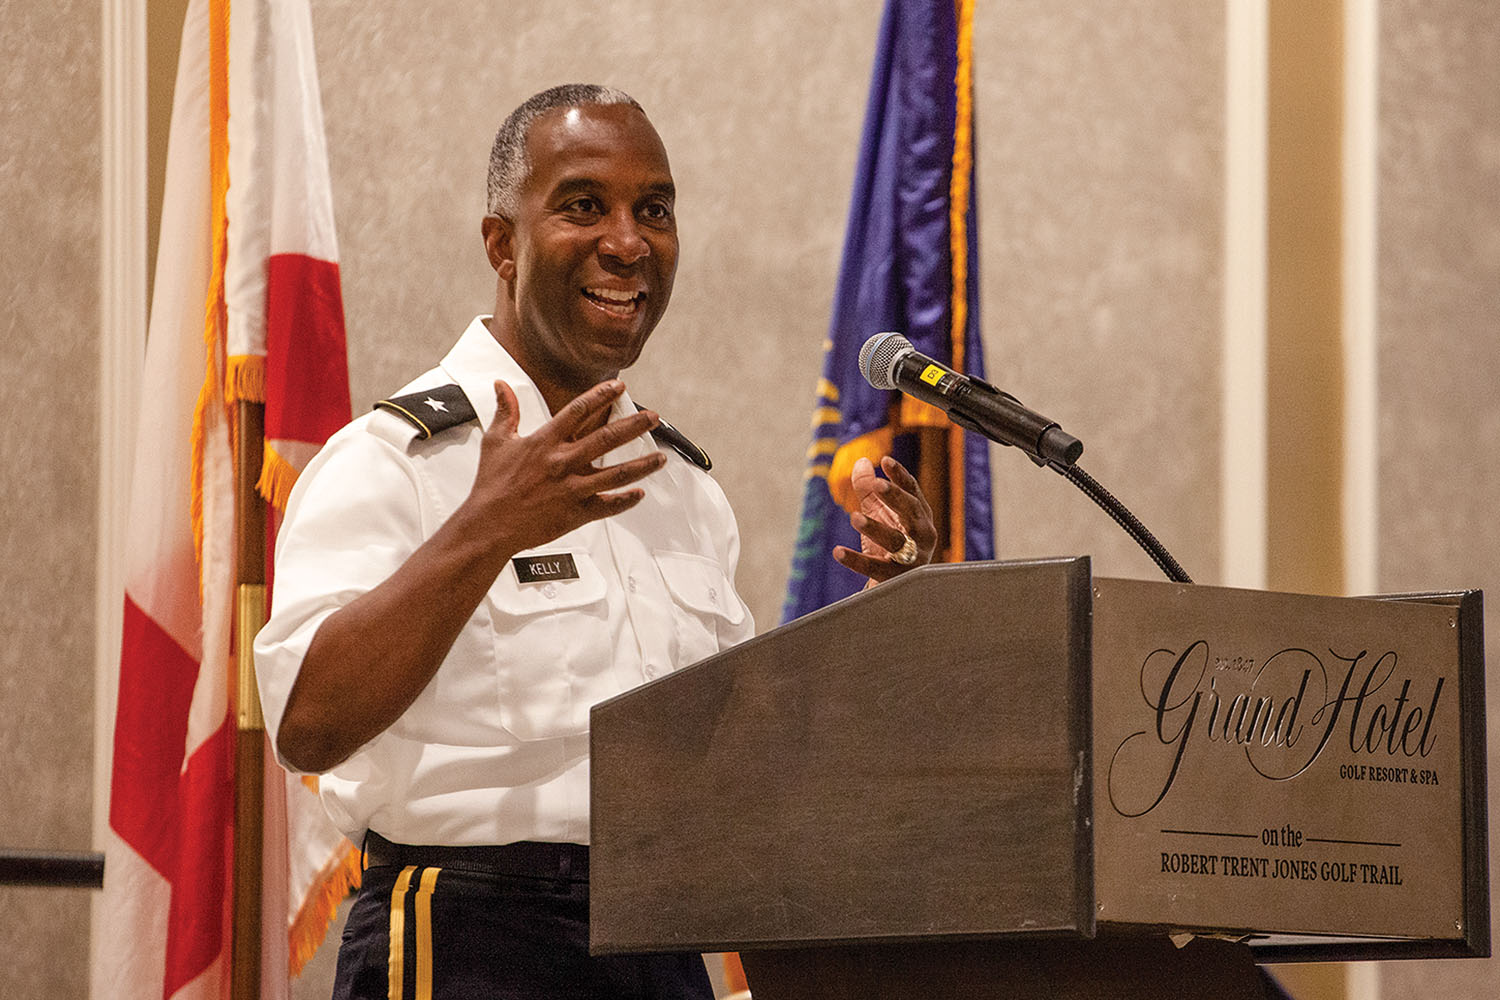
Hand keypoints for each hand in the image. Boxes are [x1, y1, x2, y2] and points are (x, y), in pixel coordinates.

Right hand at [466, 379, 665, 555]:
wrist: (489, 525)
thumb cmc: (491, 485)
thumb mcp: (496, 442)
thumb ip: (505, 411)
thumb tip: (501, 386)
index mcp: (545, 442)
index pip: (579, 410)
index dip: (601, 395)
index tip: (619, 387)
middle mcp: (563, 463)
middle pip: (607, 438)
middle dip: (634, 426)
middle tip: (653, 418)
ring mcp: (572, 489)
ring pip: (616, 474)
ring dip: (642, 465)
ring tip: (660, 457)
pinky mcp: (575, 513)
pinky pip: (607, 506)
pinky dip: (626, 501)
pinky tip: (640, 494)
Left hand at [831, 455, 937, 583]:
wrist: (896, 586)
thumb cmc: (889, 543)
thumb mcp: (878, 512)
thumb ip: (868, 488)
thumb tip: (861, 462)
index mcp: (920, 515)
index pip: (912, 491)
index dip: (900, 476)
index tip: (886, 461)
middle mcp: (922, 534)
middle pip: (911, 512)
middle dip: (895, 497)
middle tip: (877, 485)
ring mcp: (912, 558)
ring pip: (896, 541)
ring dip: (876, 528)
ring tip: (855, 517)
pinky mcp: (896, 579)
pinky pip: (876, 569)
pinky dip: (856, 561)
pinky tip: (838, 551)